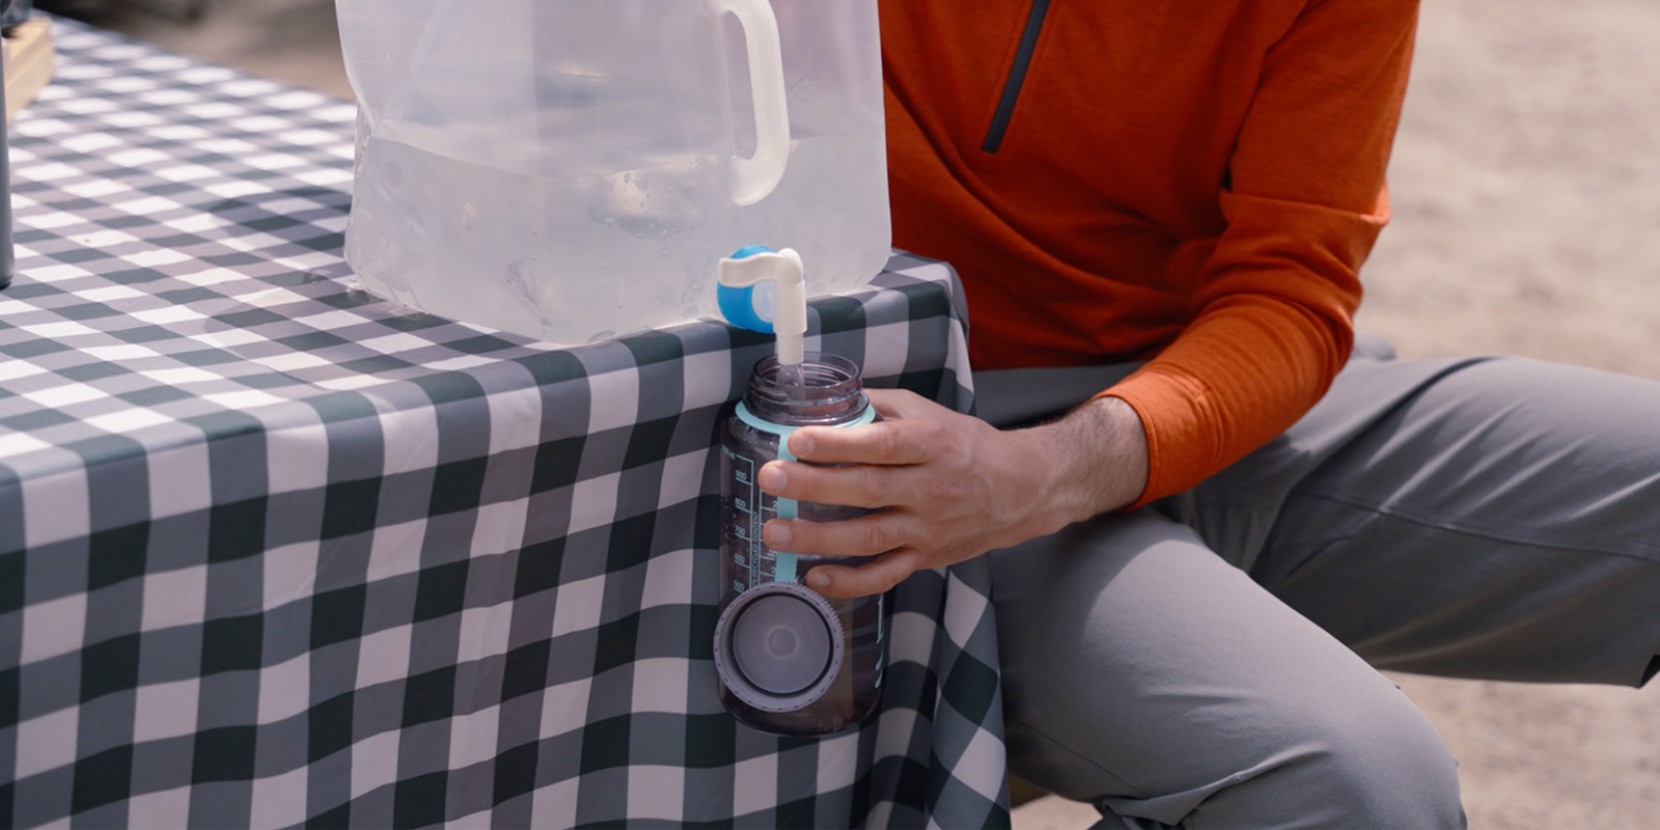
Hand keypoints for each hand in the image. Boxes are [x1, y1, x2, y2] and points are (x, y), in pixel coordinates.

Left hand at [757, 389, 1147, 598]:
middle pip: (868, 490)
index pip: (881, 444)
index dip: (838, 443)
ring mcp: (928, 528)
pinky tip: (814, 577)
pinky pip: (885, 575)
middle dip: (814, 485)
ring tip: (776, 532)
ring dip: (819, 537)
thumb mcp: (930, 412)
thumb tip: (825, 397)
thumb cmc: (966, 445)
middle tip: (770, 477)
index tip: (797, 440)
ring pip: (870, 537)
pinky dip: (850, 582)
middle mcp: (931, 488)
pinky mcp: (926, 558)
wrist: (1021, 489)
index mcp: (931, 444)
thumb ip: (879, 406)